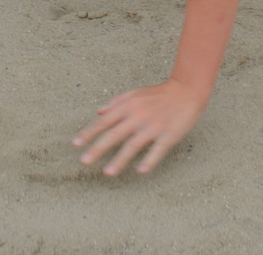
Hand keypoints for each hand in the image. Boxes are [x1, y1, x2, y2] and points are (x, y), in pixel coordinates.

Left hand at [74, 78, 205, 176]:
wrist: (186, 90)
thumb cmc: (159, 93)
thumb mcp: (135, 93)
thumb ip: (116, 102)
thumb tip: (98, 112)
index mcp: (128, 106)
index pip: (104, 121)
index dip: (89, 132)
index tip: (75, 144)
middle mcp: (138, 116)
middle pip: (114, 134)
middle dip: (98, 148)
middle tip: (84, 161)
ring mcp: (153, 126)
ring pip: (133, 145)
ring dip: (120, 159)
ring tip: (108, 172)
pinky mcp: (168, 134)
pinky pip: (157, 149)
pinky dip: (149, 160)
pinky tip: (141, 171)